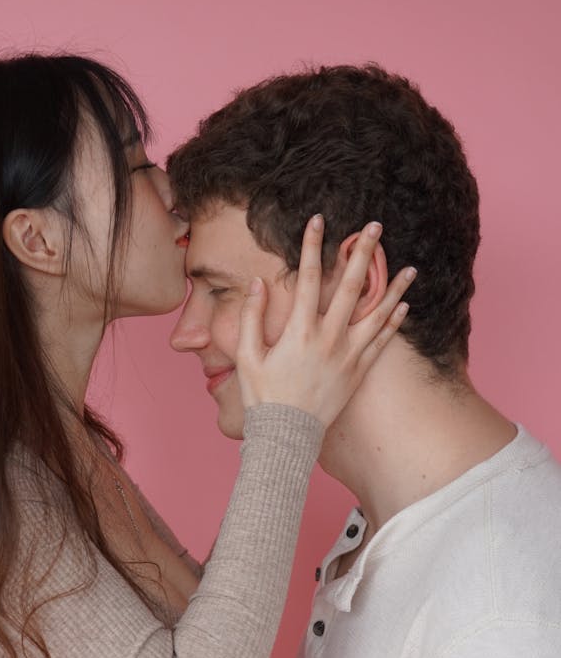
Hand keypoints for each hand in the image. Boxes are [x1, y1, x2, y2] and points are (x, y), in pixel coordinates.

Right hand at [236, 215, 415, 427]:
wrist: (286, 437)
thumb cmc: (263, 398)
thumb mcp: (246, 356)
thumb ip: (251, 317)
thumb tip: (258, 283)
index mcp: (299, 332)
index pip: (307, 279)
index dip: (311, 246)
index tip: (318, 220)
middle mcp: (328, 340)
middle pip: (350, 287)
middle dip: (363, 254)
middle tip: (375, 227)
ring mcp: (347, 357)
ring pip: (376, 315)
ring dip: (394, 289)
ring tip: (410, 267)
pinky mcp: (358, 373)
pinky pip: (381, 343)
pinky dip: (393, 323)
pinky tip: (404, 306)